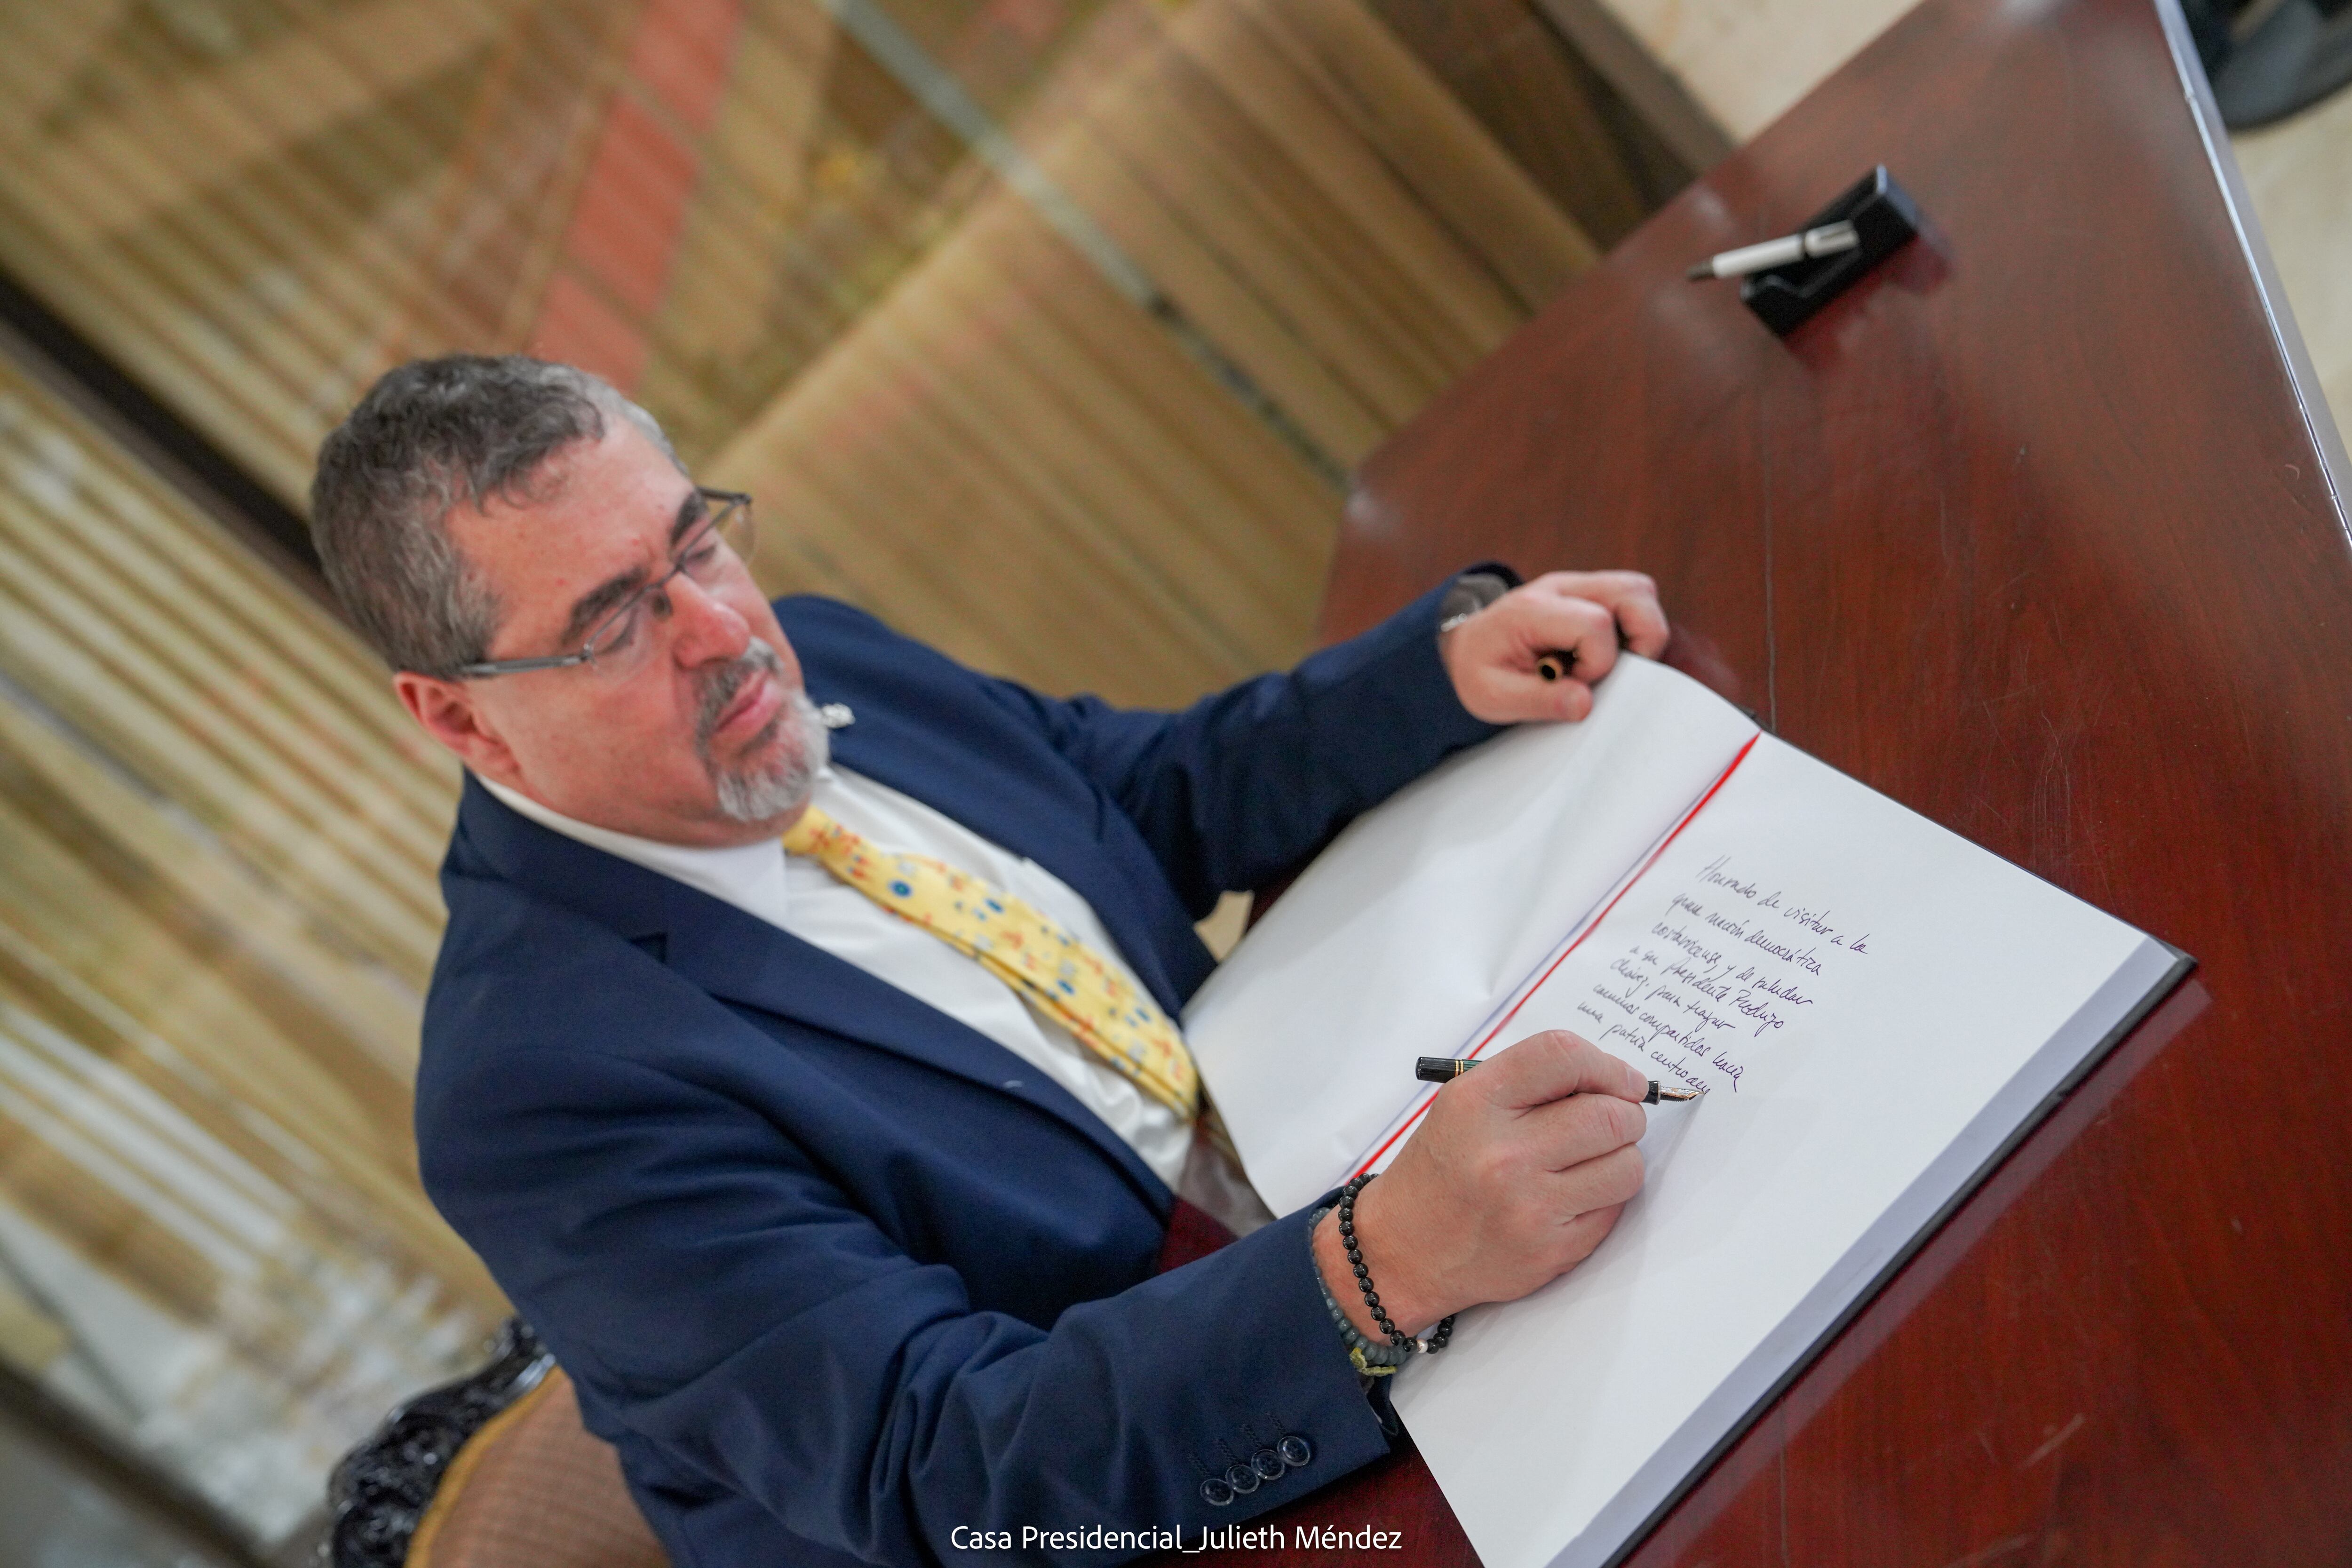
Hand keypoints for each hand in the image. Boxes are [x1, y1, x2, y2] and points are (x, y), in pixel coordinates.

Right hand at [1312, 1031, 1648, 1337]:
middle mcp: (1503, 1154)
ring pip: (1626, 1166)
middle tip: (1614, 1122)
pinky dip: (1605, 1199)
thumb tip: (1614, 1081)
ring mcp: (1530, 1207)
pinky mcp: (1552, 1250)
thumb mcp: (1464, 1104)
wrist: (1404, 1249)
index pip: (1564, 1057)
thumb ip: (1531, 1082)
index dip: (1608, 1066)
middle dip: (1625, 1115)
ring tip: (1591, 1162)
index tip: (1624, 1081)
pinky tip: (1572, 1197)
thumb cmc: (1442, 1169)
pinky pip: (1615, 1211)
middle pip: (1609, 1116)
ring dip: (1621, 1159)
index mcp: (1477, 1103)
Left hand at [1440, 571, 1669, 722]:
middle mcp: (1561, 588)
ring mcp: (1578, 586)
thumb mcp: (1492, 695)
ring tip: (1611, 664)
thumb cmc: (1478, 669)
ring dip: (1642, 633)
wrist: (1465, 644)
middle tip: (1613, 672)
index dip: (1598, 663)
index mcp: (1532, 609)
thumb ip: (1537, 701)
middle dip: (1642, 640)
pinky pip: (1633, 601)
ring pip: (1640, 591)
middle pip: (1634, 592)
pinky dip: (1634, 630)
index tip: (1575, 682)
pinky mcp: (1590, 595)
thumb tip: (1584, 704)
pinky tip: (1606, 655)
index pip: (1594, 624)